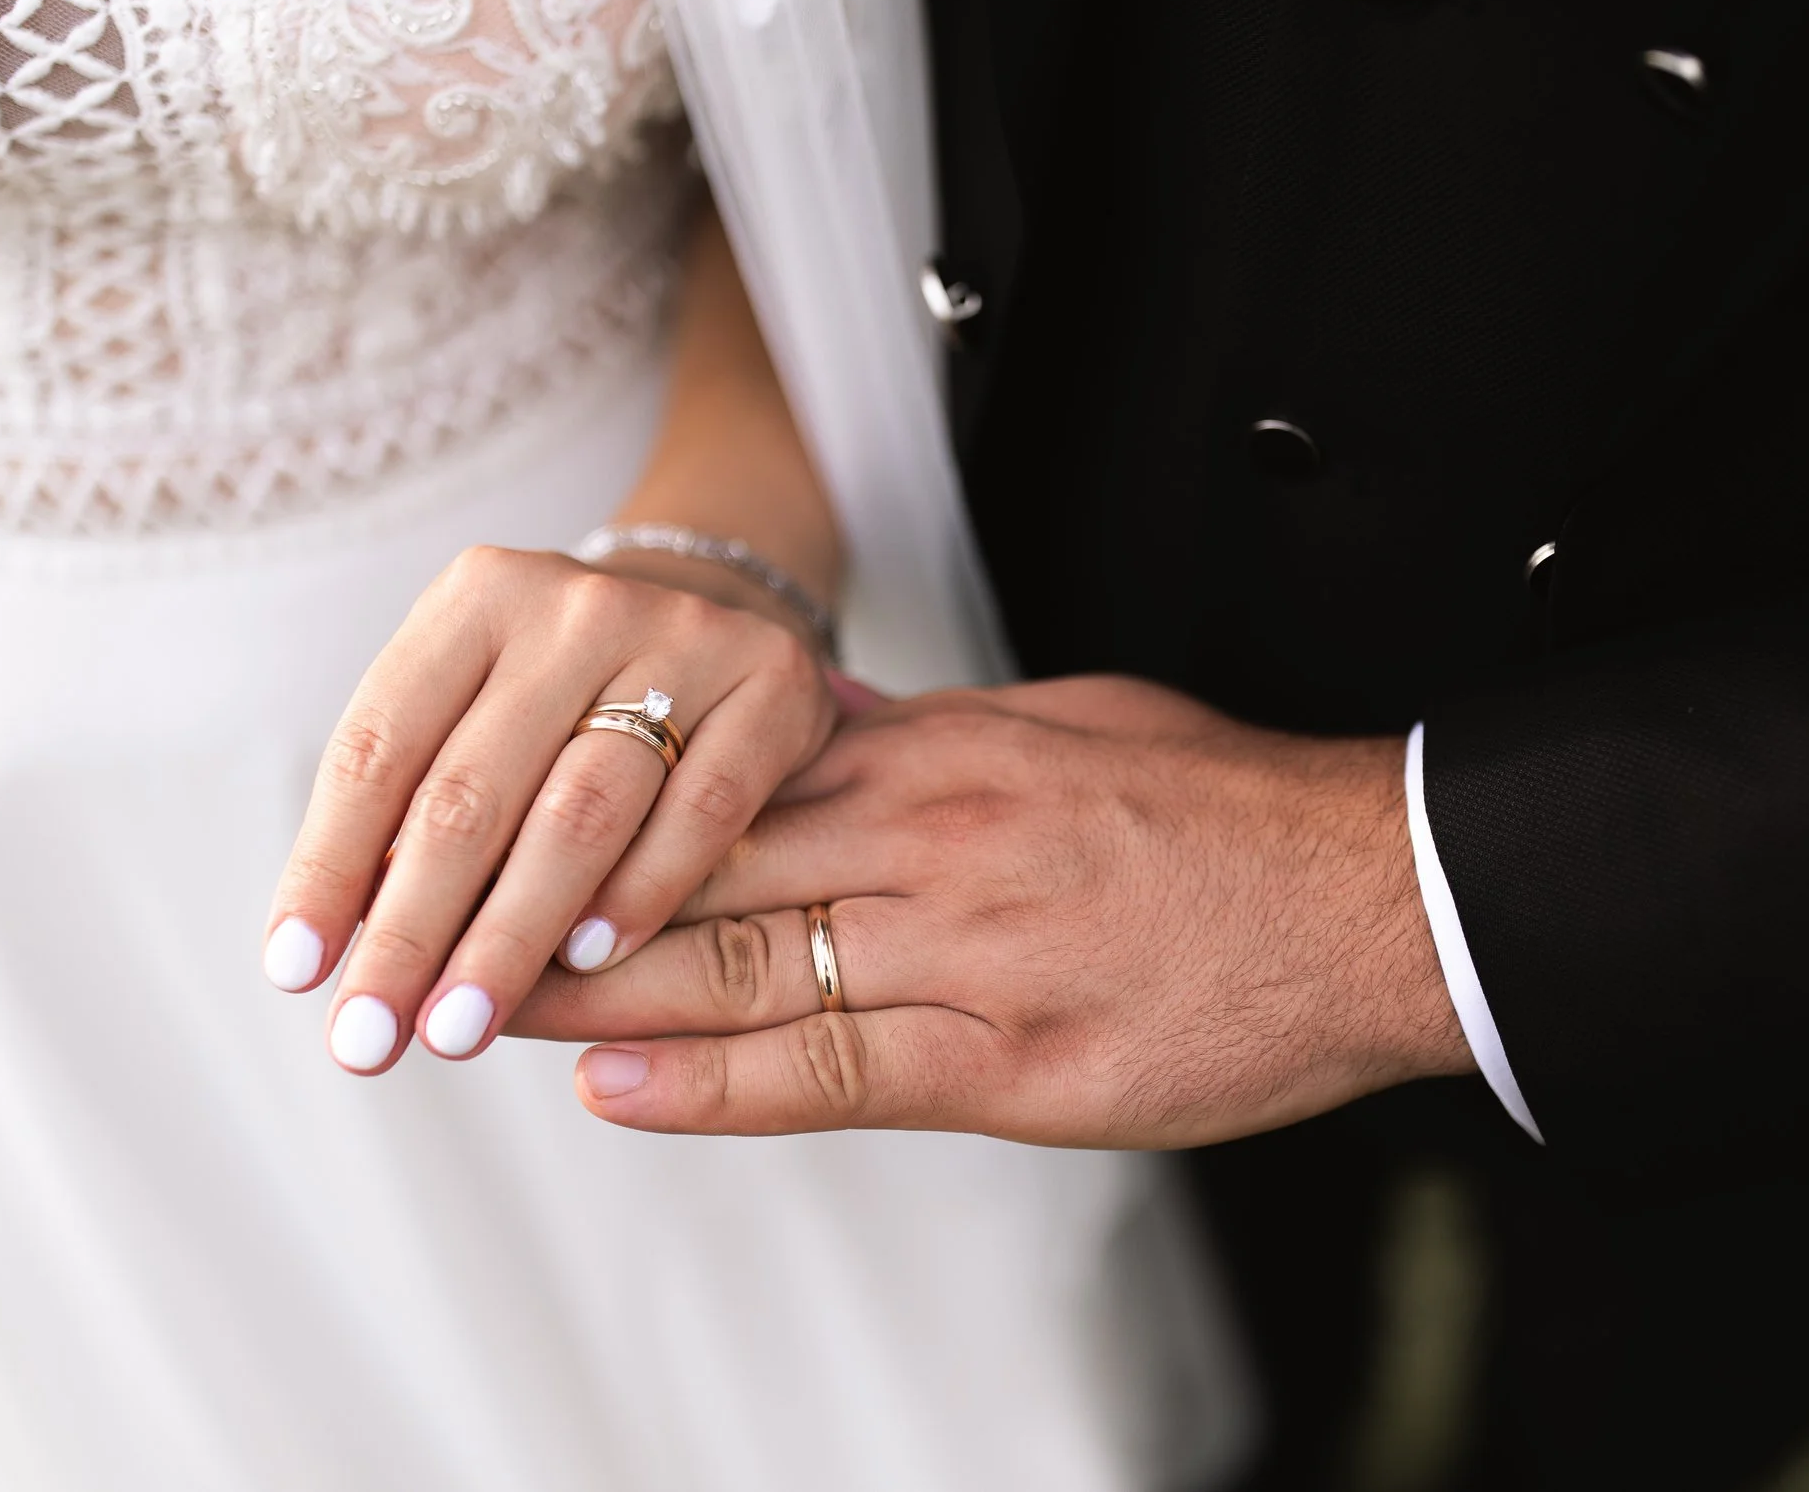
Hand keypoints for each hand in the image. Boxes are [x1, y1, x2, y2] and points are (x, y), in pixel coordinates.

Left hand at [262, 545, 833, 1073]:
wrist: (722, 618)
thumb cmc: (568, 702)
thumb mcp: (480, 716)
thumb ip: (420, 809)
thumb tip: (346, 958)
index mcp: (476, 597)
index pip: (379, 747)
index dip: (328, 865)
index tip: (295, 975)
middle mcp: (574, 603)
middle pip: (471, 791)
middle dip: (410, 931)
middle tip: (369, 1039)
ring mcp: (681, 636)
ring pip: (579, 810)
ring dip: (509, 935)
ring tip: (459, 1028)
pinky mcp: (771, 685)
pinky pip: (700, 809)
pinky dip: (641, 893)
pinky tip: (590, 963)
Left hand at [507, 677, 1476, 1147]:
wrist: (1369, 892)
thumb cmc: (1222, 802)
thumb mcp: (1068, 718)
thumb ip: (931, 727)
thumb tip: (823, 714)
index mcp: (942, 752)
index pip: (730, 780)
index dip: (602, 815)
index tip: (507, 829)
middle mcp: (934, 839)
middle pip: (704, 871)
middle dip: (558, 906)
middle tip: (438, 928)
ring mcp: (971, 953)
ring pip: (747, 967)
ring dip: (598, 996)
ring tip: (478, 1013)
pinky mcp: (1018, 1061)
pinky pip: (841, 1070)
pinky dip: (720, 1084)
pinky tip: (624, 1094)